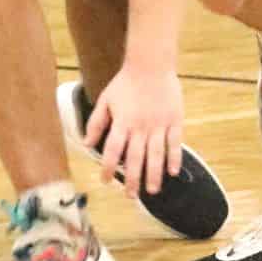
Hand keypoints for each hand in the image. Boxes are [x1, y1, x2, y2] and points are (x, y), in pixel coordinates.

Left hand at [84, 63, 184, 197]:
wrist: (151, 63)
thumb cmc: (126, 82)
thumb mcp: (106, 99)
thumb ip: (96, 122)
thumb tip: (86, 143)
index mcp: (123, 121)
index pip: (113, 150)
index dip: (109, 167)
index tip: (106, 181)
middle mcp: (140, 126)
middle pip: (136, 158)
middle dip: (133, 179)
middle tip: (131, 197)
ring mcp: (159, 124)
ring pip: (156, 155)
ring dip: (153, 174)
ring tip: (151, 191)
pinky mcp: (174, 120)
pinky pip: (175, 143)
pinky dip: (174, 158)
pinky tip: (172, 172)